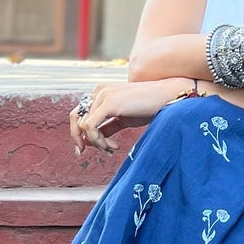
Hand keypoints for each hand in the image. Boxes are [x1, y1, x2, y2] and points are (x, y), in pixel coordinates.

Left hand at [71, 79, 203, 154]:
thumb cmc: (149, 107)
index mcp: (101, 92)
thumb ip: (106, 127)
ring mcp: (102, 95)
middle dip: (82, 139)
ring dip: (97, 143)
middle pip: (76, 119)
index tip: (84, 149)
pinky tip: (114, 146)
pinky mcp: (109, 103)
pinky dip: (98, 141)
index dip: (78, 133)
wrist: (168, 97)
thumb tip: (89, 141)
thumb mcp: (123, 119)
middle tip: (89, 152)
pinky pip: (90, 128)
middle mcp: (98, 91)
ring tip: (112, 148)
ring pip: (84, 126)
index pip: (79, 114)